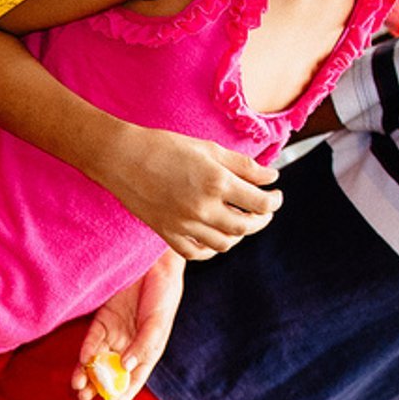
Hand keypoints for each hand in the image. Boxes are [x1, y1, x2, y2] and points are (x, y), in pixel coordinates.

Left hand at [71, 249, 184, 399]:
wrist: (153, 262)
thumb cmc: (165, 292)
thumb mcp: (159, 321)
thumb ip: (144, 344)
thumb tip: (128, 365)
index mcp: (148, 349)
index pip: (134, 377)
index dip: (124, 393)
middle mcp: (129, 344)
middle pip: (111, 371)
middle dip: (99, 386)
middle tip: (87, 398)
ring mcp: (115, 332)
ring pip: (98, 359)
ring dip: (88, 374)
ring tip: (79, 387)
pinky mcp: (102, 319)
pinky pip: (92, 339)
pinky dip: (88, 350)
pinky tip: (84, 360)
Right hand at [94, 125, 281, 259]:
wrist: (123, 158)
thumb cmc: (166, 147)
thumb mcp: (211, 149)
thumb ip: (244, 166)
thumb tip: (270, 178)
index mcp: (217, 183)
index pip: (261, 203)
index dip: (275, 201)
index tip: (275, 195)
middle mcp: (203, 208)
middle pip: (246, 227)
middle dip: (261, 220)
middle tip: (263, 210)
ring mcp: (183, 224)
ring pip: (223, 243)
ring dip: (238, 235)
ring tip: (239, 221)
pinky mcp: (166, 233)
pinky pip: (195, 252)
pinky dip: (210, 249)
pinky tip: (214, 236)